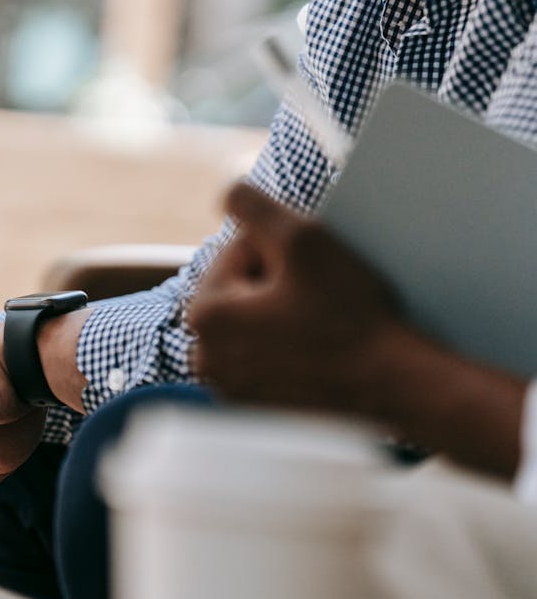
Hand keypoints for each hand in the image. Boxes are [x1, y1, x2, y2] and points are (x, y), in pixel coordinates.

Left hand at [190, 182, 527, 478]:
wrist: (394, 387)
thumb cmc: (350, 317)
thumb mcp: (303, 240)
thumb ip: (254, 205)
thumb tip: (226, 192)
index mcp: (204, 316)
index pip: (238, 251)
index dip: (283, 249)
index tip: (314, 271)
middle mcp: (204, 357)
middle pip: (242, 289)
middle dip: (279, 282)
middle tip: (323, 296)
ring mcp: (229, 386)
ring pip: (256, 323)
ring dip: (284, 312)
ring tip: (324, 322)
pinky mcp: (256, 406)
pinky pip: (269, 357)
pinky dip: (290, 347)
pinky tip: (323, 348)